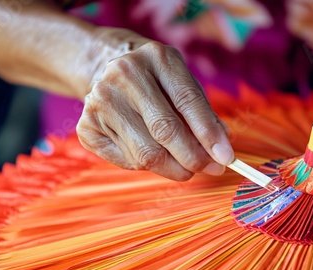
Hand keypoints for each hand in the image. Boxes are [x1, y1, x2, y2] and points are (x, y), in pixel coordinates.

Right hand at [77, 32, 233, 180]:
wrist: (104, 68)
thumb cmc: (154, 80)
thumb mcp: (181, 82)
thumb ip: (203, 113)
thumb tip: (222, 147)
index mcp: (156, 58)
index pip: (187, 101)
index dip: (209, 133)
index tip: (226, 158)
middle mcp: (125, 75)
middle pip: (165, 131)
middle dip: (193, 158)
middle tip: (210, 169)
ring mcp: (101, 100)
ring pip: (146, 153)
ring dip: (174, 168)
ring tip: (186, 167)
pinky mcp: (86, 126)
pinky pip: (127, 161)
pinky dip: (147, 166)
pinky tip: (153, 154)